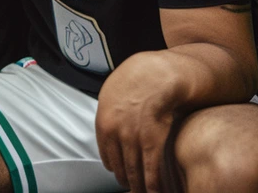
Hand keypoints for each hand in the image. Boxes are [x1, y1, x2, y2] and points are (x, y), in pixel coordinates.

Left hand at [96, 52, 179, 192]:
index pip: (106, 155)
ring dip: (139, 186)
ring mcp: (133, 140)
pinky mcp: (152, 142)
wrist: (154, 76)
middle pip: (120, 166)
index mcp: (103, 124)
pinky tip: (155, 190)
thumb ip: (108, 115)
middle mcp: (115, 135)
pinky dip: (152, 183)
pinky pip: (151, 169)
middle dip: (126, 180)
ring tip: (143, 192)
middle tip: (131, 188)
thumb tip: (109, 127)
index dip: (114, 167)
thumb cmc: (134, 82)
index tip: (119, 174)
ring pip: (134, 171)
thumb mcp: (110, 96)